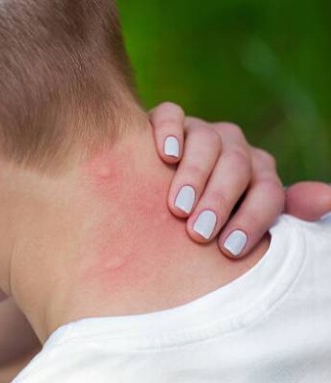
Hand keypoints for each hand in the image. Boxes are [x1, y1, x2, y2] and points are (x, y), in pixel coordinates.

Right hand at [150, 102, 330, 258]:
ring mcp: (201, 131)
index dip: (251, 220)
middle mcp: (233, 147)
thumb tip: (329, 199)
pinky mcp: (170, 121)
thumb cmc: (207, 213)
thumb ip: (286, 212)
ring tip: (178, 208)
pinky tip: (166, 156)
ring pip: (206, 140)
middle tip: (199, 233)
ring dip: (194, 174)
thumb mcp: (244, 218)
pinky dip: (169, 132)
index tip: (228, 250)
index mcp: (258, 172)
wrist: (164, 186)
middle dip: (219, 200)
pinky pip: (171, 115)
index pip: (268, 191)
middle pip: (236, 165)